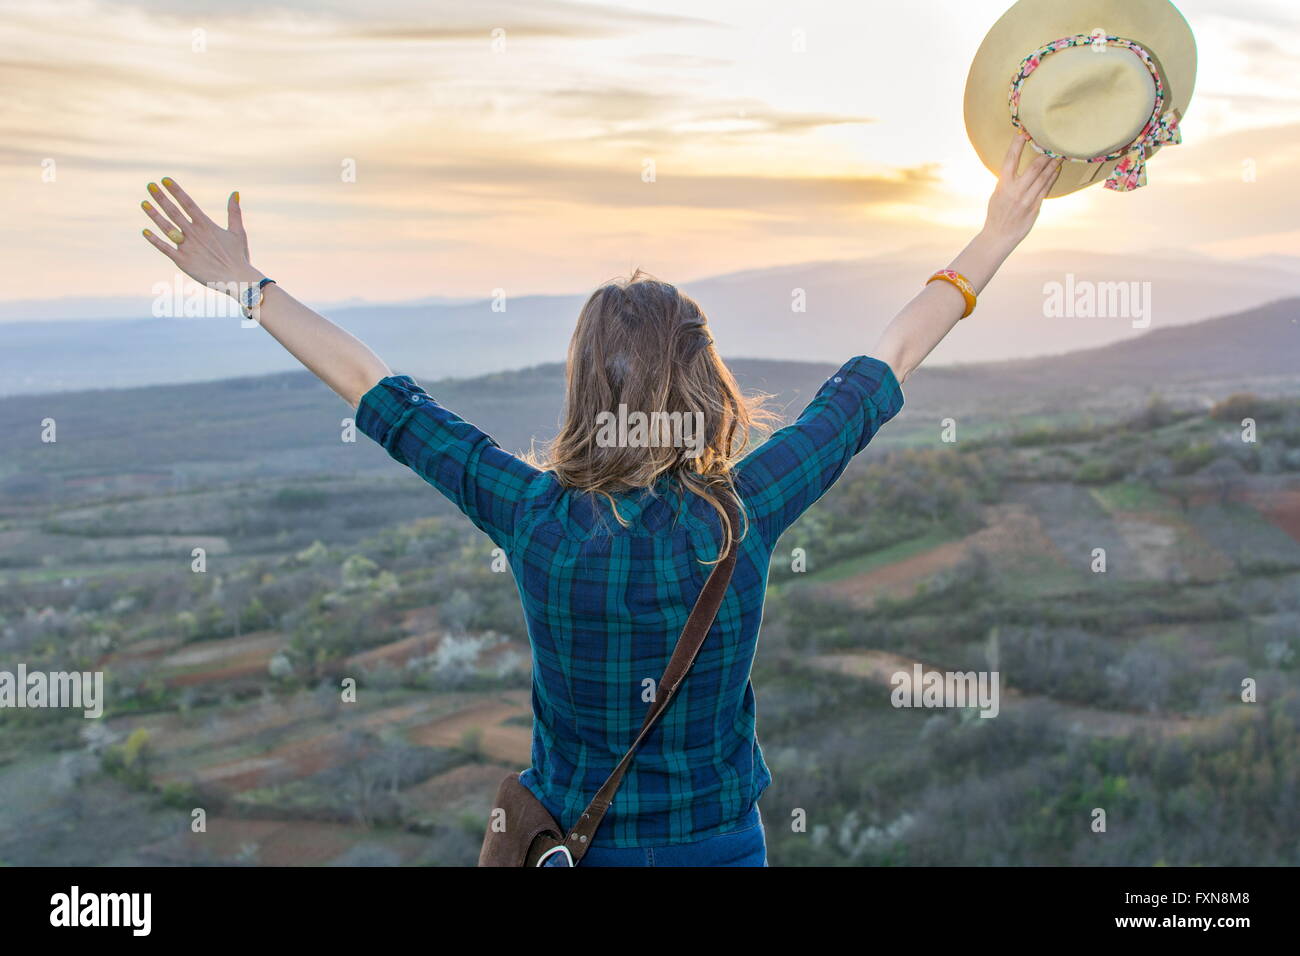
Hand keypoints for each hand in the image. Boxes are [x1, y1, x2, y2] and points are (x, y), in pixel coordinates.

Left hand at [140, 178, 262, 295]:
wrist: (237, 280)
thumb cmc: (238, 257)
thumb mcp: (238, 232)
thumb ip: (234, 212)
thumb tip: (235, 193)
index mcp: (206, 224)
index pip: (187, 203)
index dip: (175, 191)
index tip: (164, 180)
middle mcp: (194, 233)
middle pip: (173, 211)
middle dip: (161, 198)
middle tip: (150, 185)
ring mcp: (187, 246)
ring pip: (166, 227)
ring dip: (154, 215)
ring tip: (143, 203)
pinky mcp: (182, 260)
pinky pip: (165, 248)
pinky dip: (154, 240)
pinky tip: (145, 231)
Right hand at [982, 133, 1061, 248]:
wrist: (999, 236)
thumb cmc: (996, 213)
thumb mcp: (997, 194)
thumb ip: (1006, 180)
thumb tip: (1013, 166)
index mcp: (1003, 185)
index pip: (1010, 160)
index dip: (1017, 145)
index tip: (1023, 133)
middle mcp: (1015, 191)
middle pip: (1033, 168)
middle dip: (1043, 154)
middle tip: (1051, 142)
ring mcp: (1026, 200)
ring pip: (1043, 178)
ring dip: (1052, 165)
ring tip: (1059, 155)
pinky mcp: (1034, 208)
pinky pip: (1045, 189)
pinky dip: (1052, 178)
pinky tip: (1056, 170)